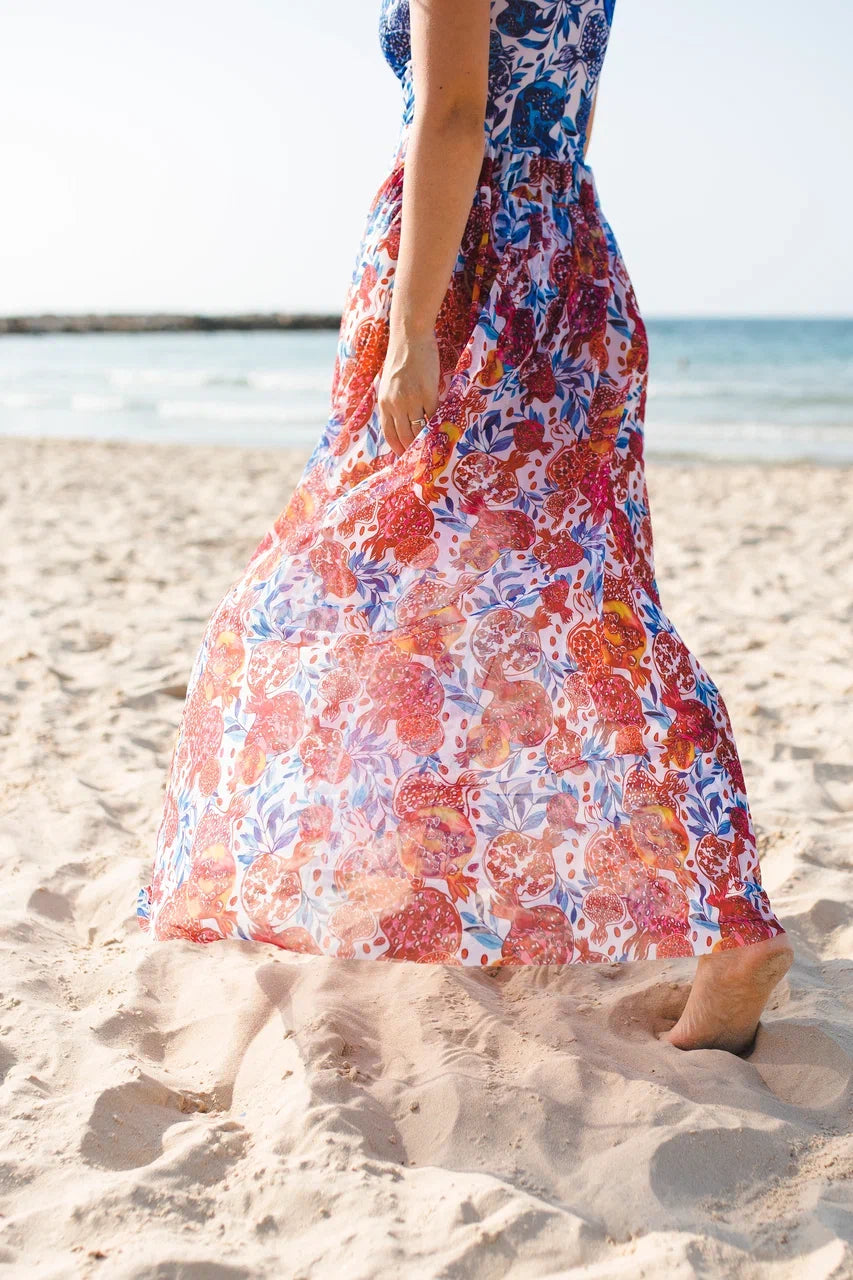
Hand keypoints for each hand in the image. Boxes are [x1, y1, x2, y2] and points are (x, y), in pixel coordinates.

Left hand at [377, 326, 439, 456]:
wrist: (409, 337)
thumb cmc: (401, 359)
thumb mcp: (390, 384)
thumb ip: (394, 403)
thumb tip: (405, 422)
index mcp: (384, 403)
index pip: (390, 434)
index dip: (398, 448)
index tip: (405, 457)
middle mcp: (395, 404)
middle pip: (405, 436)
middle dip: (414, 450)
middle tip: (423, 459)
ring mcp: (412, 400)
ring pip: (420, 430)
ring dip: (427, 440)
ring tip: (435, 448)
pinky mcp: (428, 393)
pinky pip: (434, 416)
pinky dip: (439, 425)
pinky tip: (443, 429)